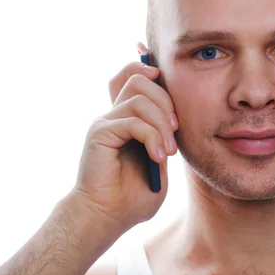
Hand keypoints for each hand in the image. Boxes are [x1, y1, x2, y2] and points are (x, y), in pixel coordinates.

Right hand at [71, 51, 178, 233]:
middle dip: (167, 100)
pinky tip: (157, 157)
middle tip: (175, 132)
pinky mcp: (99, 132)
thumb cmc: (132, 197)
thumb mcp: (158, 160)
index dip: (146, 62)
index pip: (133, 75)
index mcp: (126, 117)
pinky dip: (152, 137)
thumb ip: (163, 135)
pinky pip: (133, 120)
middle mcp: (113, 114)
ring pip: (140, 95)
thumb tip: (174, 115)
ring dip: (162, 123)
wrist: (107, 217)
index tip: (156, 57)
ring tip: (166, 152)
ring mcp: (105, 121)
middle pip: (140, 77)